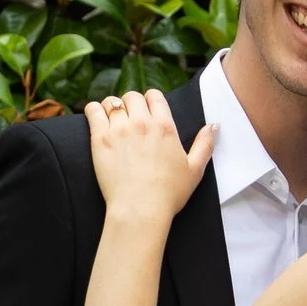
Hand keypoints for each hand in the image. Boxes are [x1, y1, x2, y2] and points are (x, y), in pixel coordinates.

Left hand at [85, 87, 216, 221]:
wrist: (141, 209)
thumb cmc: (168, 194)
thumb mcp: (195, 170)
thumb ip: (205, 144)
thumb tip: (214, 126)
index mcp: (165, 127)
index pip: (154, 96)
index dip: (150, 100)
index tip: (146, 110)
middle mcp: (141, 123)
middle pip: (132, 96)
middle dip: (130, 104)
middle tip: (128, 118)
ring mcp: (119, 130)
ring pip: (112, 102)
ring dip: (111, 108)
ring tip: (111, 119)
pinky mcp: (100, 140)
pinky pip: (93, 111)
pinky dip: (93, 111)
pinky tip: (95, 118)